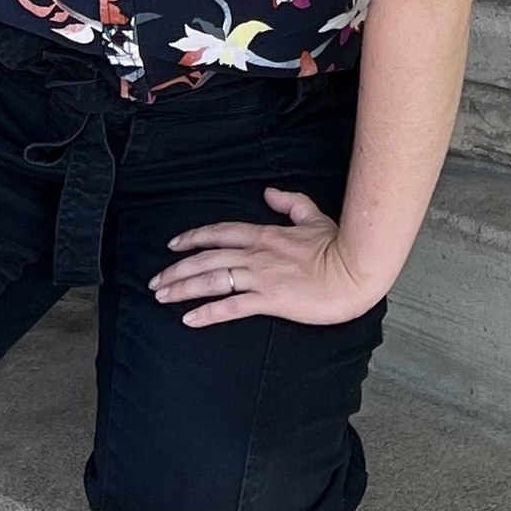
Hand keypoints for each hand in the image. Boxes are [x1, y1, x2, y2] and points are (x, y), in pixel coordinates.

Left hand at [151, 188, 380, 328]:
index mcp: (266, 234)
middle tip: (155, 281)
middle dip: (177, 269)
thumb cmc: (339, 246)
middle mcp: (257, 254)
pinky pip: (231, 307)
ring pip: (212, 281)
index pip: (220, 233)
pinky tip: (190, 319)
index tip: (173, 245)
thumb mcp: (314, 216)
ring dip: (183, 288)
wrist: (355, 271)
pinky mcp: (269, 300)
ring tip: (162, 297)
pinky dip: (208, 313)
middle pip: (207, 259)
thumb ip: (290, 202)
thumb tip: (269, 191)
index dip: (193, 238)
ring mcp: (261, 277)